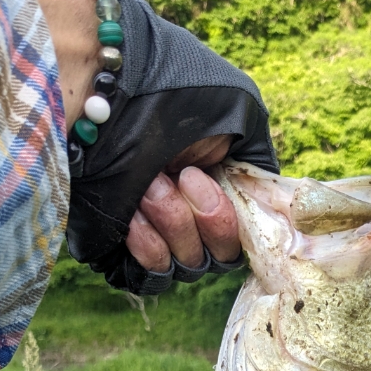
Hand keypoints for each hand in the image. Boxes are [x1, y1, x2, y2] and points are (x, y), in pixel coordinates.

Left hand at [53, 0, 277, 293]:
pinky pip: (154, 277)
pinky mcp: (121, 249)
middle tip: (179, 174)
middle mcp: (189, 209)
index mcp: (219, 180)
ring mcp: (156, 230)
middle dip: (205, 217)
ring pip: (190, 265)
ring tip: (148, 183)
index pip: (246, 230)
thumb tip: (268, 196)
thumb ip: (260, 160)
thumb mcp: (240, 112)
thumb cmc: (171, 94)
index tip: (212, 178)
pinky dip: (150, 250)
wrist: (102, 94)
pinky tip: (134, 217)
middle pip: (220, 255)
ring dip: (173, 222)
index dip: (237, 218)